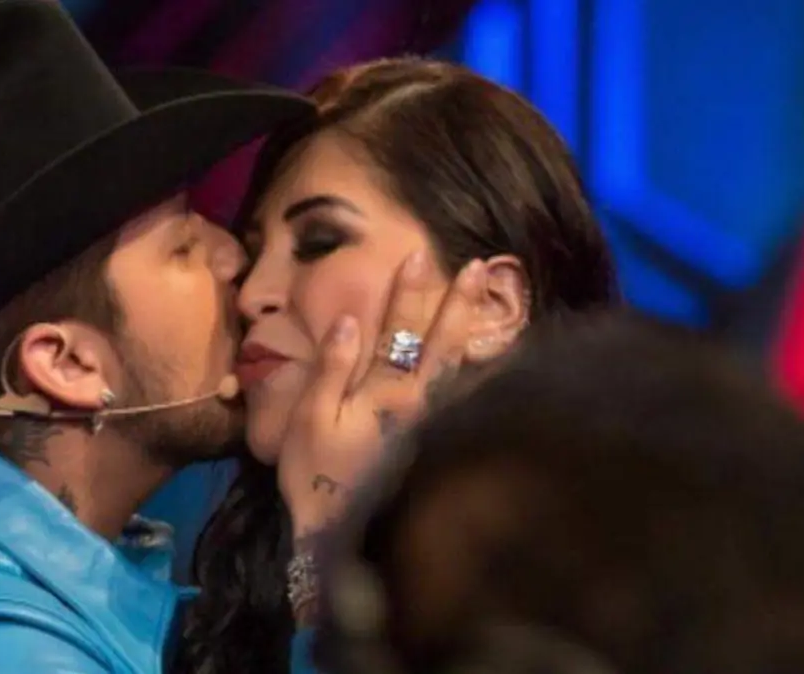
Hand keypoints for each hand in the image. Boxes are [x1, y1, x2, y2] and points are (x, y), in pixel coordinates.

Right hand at [277, 253, 487, 544]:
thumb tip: (348, 320)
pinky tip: (492, 362)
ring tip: (492, 304)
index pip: (398, 329)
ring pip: (461, 370)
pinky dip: (481, 376)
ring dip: (474, 332)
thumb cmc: (317, 475)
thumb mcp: (311, 418)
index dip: (406, 292)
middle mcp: (419, 403)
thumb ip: (331, 368)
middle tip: (478, 266)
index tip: (419, 255)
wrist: (341, 534)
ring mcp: (433, 424)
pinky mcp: (439, 443)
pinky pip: (466, 401)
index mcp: (384, 392)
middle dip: (456, 302)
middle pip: (441, 343)